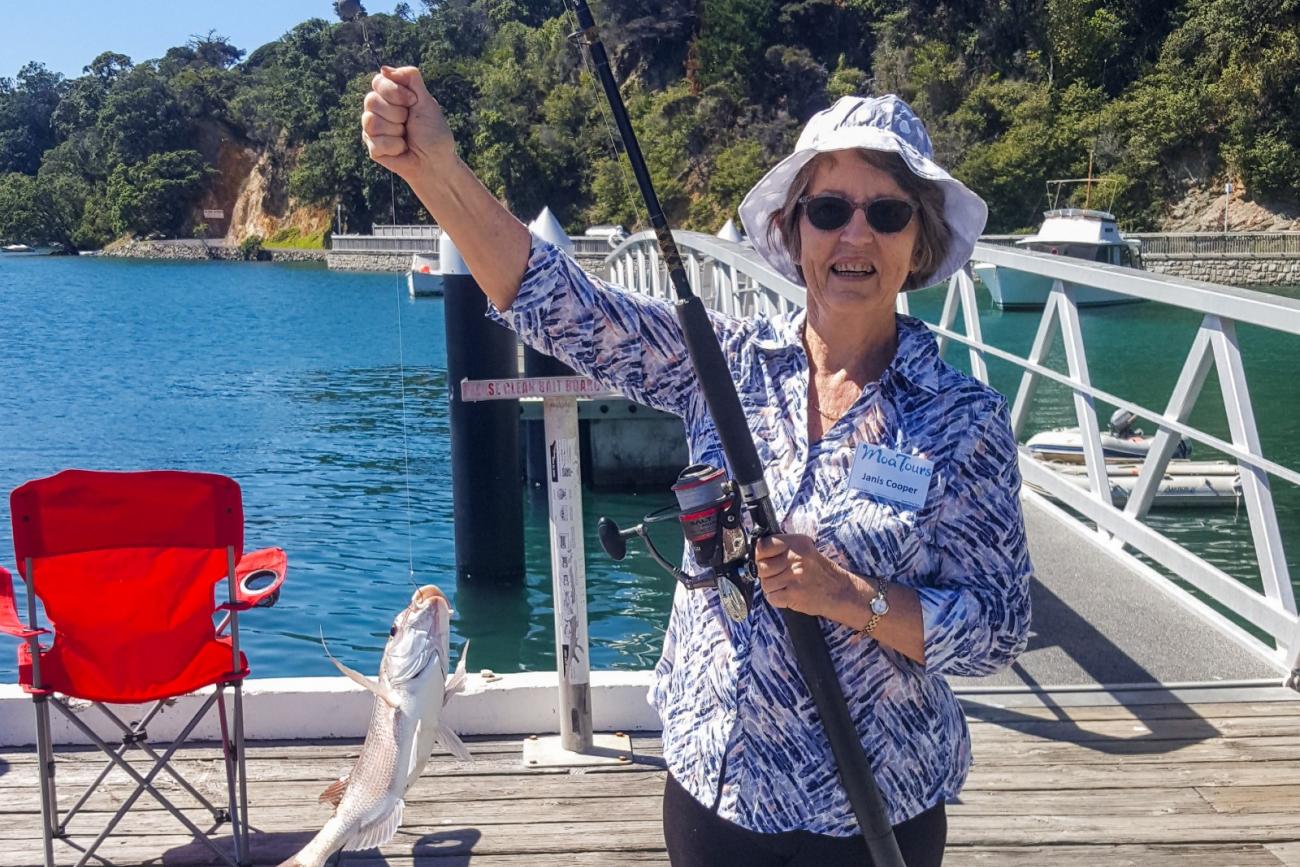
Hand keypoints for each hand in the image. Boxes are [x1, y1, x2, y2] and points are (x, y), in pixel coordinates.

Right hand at [362, 66, 456, 182]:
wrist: (435, 162)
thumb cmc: (433, 133)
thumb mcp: (426, 101)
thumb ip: (410, 79)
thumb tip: (384, 69)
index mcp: (391, 95)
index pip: (378, 82)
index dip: (395, 92)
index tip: (413, 102)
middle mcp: (378, 109)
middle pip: (371, 100)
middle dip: (397, 113)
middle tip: (409, 123)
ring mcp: (372, 128)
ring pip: (371, 121)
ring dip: (396, 130)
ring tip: (405, 137)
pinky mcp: (372, 147)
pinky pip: (375, 141)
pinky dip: (395, 146)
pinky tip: (401, 149)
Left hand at [754, 534, 851, 617]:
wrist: (840, 591)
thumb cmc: (821, 571)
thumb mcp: (805, 549)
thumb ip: (784, 547)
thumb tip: (758, 548)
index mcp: (797, 543)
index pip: (763, 545)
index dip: (760, 554)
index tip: (765, 559)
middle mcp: (795, 558)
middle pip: (761, 567)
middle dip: (767, 574)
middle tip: (780, 575)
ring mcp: (794, 577)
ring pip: (765, 584)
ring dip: (773, 588)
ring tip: (787, 586)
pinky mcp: (793, 594)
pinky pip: (772, 597)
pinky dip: (778, 599)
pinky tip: (789, 595)